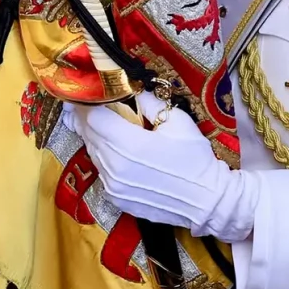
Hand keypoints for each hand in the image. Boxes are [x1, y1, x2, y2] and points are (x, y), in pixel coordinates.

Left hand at [67, 93, 258, 242]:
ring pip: (93, 153)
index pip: (94, 118)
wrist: (205, 199)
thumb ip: (149, 102)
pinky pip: (101, 171)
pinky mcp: (116, 199)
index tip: (83, 93)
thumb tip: (130, 89)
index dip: (86, 103)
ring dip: (94, 137)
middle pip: (90, 135)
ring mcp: (114, 186)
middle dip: (86, 117)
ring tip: (97, 122)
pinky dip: (102, 156)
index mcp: (130, 145)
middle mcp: (115, 167)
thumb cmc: (194, 158)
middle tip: (84, 103)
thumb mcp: (177, 121)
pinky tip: (112, 148)